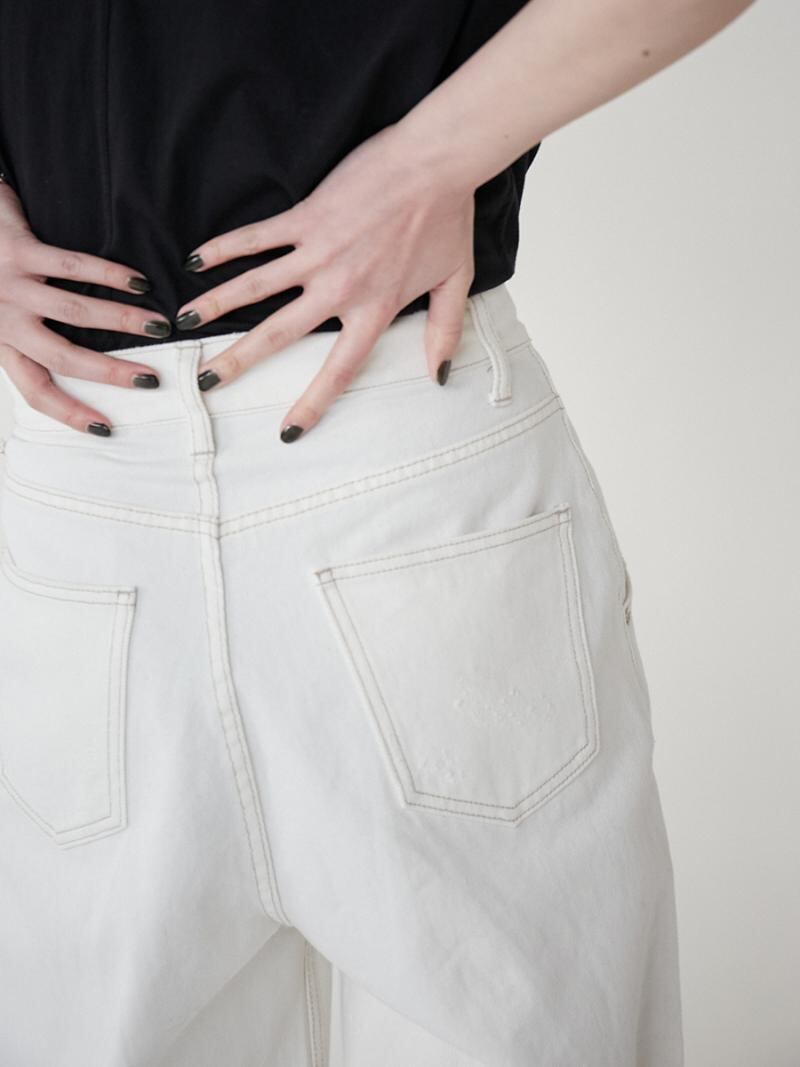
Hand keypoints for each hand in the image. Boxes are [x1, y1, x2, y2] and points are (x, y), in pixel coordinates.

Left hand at [0, 179, 169, 435]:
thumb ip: (26, 342)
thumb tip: (81, 370)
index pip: (34, 390)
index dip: (69, 413)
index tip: (105, 427)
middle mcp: (3, 320)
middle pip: (62, 358)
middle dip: (110, 372)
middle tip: (150, 379)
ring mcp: (10, 285)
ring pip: (75, 313)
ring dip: (123, 321)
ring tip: (158, 327)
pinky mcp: (17, 249)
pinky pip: (72, 265)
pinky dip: (111, 276)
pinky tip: (139, 284)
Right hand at [174, 123, 476, 440]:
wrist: (436, 161)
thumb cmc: (448, 219)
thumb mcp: (455, 282)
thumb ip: (444, 332)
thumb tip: (440, 375)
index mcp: (374, 309)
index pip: (338, 371)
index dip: (311, 404)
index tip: (287, 431)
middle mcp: (340, 288)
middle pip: (279, 334)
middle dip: (239, 361)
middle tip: (206, 382)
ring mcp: (318, 251)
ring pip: (256, 286)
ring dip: (216, 305)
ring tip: (183, 321)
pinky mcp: (306, 216)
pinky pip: (257, 236)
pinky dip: (224, 248)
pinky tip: (195, 259)